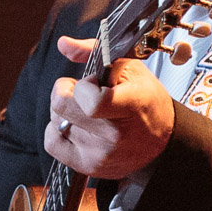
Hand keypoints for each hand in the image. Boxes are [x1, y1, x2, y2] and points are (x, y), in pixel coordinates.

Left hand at [45, 35, 173, 178]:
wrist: (160, 142)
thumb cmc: (146, 102)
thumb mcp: (129, 68)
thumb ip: (94, 51)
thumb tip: (63, 43)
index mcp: (130, 105)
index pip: (91, 101)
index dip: (81, 86)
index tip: (89, 82)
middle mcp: (114, 134)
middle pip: (61, 107)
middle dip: (65, 92)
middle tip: (82, 92)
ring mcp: (100, 154)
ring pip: (55, 121)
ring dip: (65, 111)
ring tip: (86, 111)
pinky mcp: (88, 166)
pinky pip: (51, 142)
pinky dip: (57, 130)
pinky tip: (75, 125)